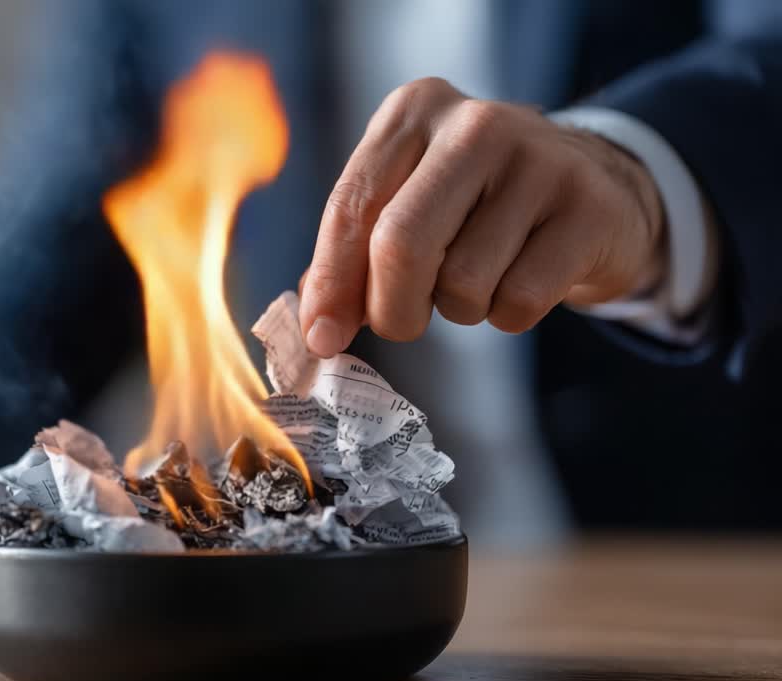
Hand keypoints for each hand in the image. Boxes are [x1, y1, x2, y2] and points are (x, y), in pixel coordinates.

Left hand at [300, 78, 664, 354]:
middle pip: (401, 242)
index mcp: (413, 111)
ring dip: (459, 308)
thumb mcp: (409, 203)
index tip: (322, 337)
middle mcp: (474, 124)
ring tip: (481, 277)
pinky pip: (518, 300)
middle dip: (390, 307)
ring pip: (462, 281)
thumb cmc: (477, 205)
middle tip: (400, 325)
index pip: (351, 205)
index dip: (331, 281)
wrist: (596, 189)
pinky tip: (522, 280)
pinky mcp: (589, 208)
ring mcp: (539, 160)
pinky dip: (508, 315)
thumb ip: (353, 256)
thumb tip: (316, 328)